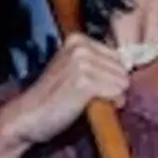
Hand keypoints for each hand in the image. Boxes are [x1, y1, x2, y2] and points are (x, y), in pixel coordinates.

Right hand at [0, 37, 130, 147]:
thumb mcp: (72, 70)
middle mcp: (80, 46)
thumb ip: (97, 63)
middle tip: (88, 97)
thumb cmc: (51, 99)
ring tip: (86, 102)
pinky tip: (90, 107)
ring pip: (122, 82)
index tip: (92, 87)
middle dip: (112, 86)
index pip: (117, 56)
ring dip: (111, 97)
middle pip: (123, 68)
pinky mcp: (85, 82)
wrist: (26, 117)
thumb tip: (131, 65)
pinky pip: (117, 93)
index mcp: (77, 39)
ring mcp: (82, 63)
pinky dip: (110, 104)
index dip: (110, 76)